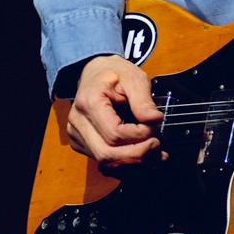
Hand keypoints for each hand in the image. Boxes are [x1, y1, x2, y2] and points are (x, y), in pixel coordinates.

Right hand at [66, 54, 162, 171]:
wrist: (95, 72)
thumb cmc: (113, 73)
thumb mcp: (134, 79)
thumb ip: (143, 101)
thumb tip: (155, 120)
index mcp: (89, 103)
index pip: (114, 133)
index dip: (138, 135)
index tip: (155, 127)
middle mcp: (78, 122)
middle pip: (106, 153)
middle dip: (136, 154)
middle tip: (157, 145)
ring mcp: (76, 134)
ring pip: (105, 161)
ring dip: (132, 161)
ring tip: (155, 153)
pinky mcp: (81, 142)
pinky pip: (102, 159)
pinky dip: (124, 161)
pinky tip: (141, 153)